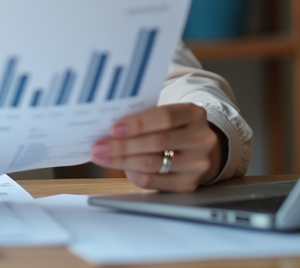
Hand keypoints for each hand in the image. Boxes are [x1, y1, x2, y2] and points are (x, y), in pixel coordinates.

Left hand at [90, 103, 224, 191]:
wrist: (197, 148)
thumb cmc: (172, 128)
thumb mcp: (165, 115)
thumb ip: (144, 118)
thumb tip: (108, 129)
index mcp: (193, 114)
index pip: (165, 117)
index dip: (138, 123)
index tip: (114, 128)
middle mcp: (201, 139)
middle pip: (157, 142)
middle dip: (123, 145)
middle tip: (99, 146)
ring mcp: (197, 164)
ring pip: (153, 164)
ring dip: (121, 161)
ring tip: (101, 156)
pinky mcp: (189, 184)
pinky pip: (153, 181)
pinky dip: (132, 174)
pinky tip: (119, 167)